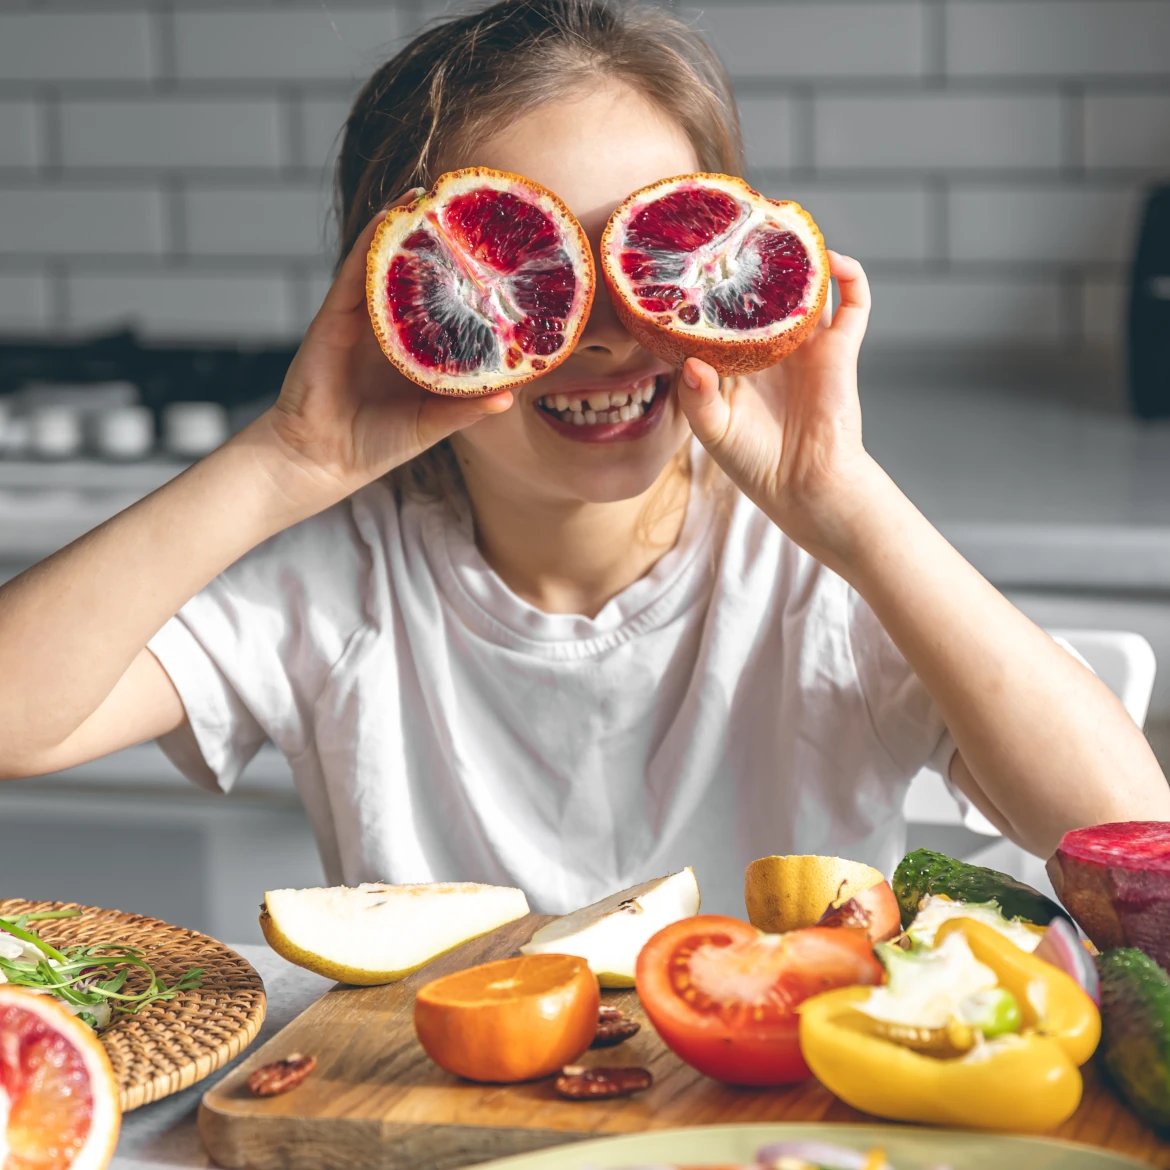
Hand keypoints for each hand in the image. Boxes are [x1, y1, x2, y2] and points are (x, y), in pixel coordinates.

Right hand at [252, 191, 512, 506]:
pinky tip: (389, 216)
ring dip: (403, 229)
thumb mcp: (430, 424)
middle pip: (415, 277)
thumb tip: (509, 397)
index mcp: (415, 352)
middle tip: (464, 208)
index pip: (444, 307)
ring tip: (429, 196)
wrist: (321, 460)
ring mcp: (360, 320)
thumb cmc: (374, 444)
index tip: (495, 255)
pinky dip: (370, 243)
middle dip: (437, 244)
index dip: (465, 281)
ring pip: (385, 265)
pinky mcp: (334, 318)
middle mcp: (389, 330)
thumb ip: (465, 409)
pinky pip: (354, 274)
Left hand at [676, 251, 880, 561]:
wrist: (806, 487)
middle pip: (763, 291)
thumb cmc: (756, 464)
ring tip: (783, 228)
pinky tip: (831, 258)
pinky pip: (853, 304)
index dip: (709, 288)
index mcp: (736, 362)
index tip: (691, 259)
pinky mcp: (840, 350)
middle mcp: (771, 347)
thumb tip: (691, 363)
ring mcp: (806, 346)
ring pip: (806, 288)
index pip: (720, 314)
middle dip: (753, 261)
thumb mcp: (714, 431)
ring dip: (800, 259)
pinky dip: (850, 277)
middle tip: (737, 227)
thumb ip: (698, 398)